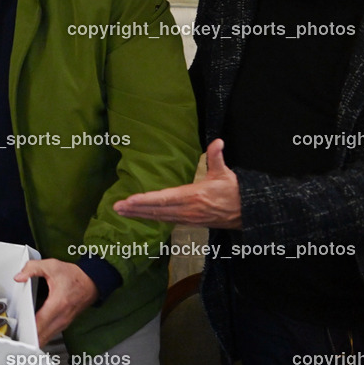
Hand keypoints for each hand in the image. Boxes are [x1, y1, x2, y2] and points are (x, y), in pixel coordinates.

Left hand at [14, 259, 98, 346]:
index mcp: (58, 303)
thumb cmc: (74, 275)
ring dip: (35, 340)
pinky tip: (34, 336)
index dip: (28, 330)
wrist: (92, 281)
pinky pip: (52, 334)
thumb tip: (19, 277)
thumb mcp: (52, 266)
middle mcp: (62, 316)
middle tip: (16, 340)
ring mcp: (65, 321)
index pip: (40, 323)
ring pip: (47, 337)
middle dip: (29, 340)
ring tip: (22, 341)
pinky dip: (42, 337)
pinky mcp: (65, 323)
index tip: (19, 333)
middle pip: (43, 335)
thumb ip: (32, 268)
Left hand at [113, 139, 240, 228]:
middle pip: (157, 210)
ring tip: (121, 211)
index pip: (165, 198)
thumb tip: (217, 142)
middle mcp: (187, 209)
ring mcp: (187, 218)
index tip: (130, 199)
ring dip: (139, 215)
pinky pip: (165, 220)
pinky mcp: (188, 222)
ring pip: (158, 217)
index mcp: (194, 195)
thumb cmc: (233, 191)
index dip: (147, 200)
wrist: (246, 212)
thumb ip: (216, 157)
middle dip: (135, 209)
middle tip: (116, 207)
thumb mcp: (225, 173)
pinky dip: (149, 218)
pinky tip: (137, 215)